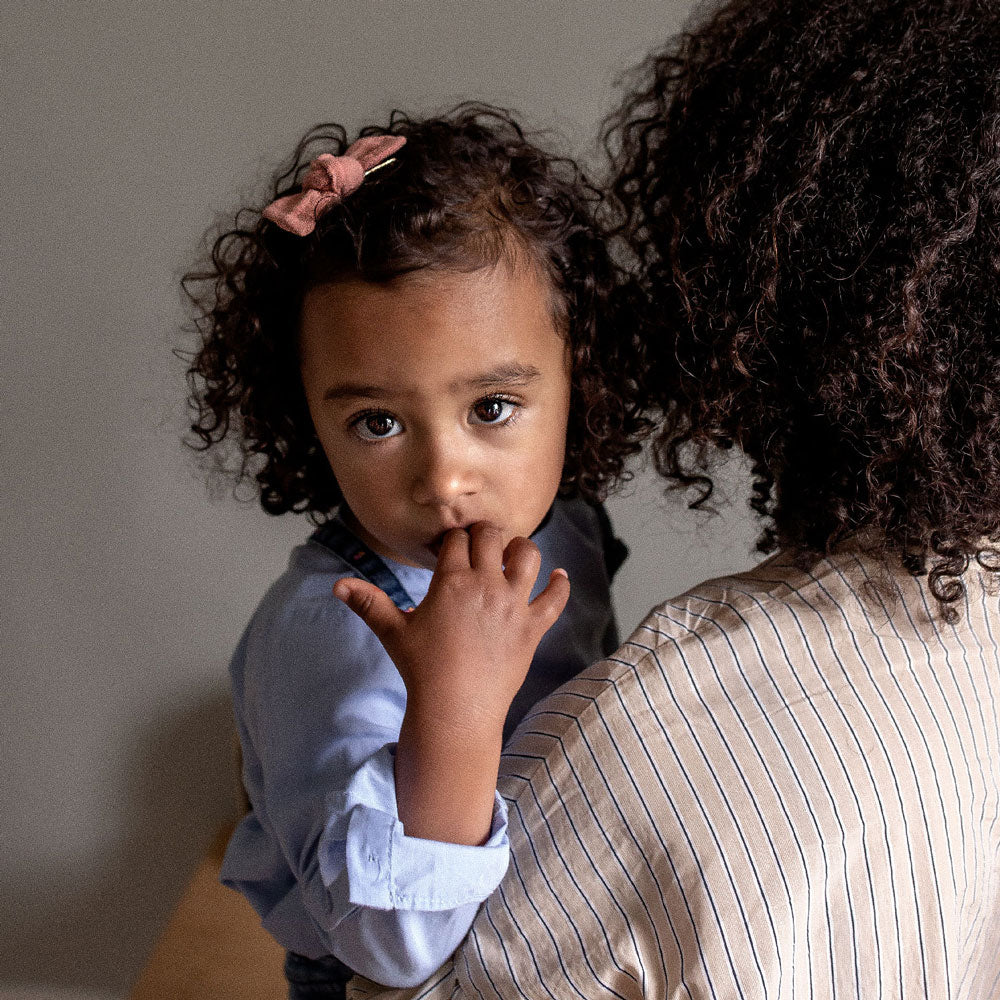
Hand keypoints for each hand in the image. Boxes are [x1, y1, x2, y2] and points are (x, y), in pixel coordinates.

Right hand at [333, 522, 569, 843]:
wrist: (455, 711)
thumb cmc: (421, 671)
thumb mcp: (394, 633)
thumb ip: (369, 603)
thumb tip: (338, 585)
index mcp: (452, 582)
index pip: (457, 538)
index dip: (453, 539)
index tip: (450, 546)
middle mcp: (486, 586)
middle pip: (492, 536)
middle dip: (484, 535)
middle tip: (479, 546)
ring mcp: (513, 606)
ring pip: (529, 556)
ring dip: (521, 549)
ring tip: (511, 556)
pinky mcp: (533, 628)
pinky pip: (555, 598)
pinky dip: (560, 585)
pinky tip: (558, 576)